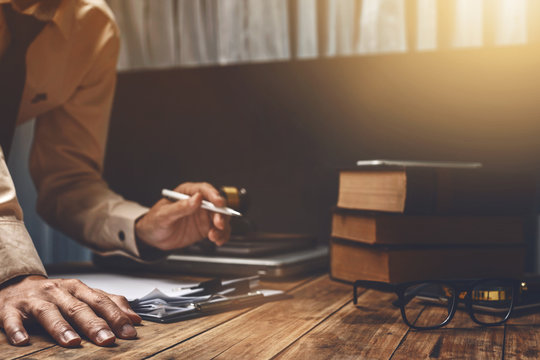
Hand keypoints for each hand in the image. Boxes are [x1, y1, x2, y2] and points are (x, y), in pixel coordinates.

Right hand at [0, 275, 140, 346]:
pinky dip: (17, 329)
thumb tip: (135, 319)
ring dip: (61, 327)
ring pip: (50, 312)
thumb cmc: (55, 295)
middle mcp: (59, 292)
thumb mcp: (83, 295)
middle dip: (95, 324)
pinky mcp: (10, 308)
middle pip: (79, 307)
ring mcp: (35, 299)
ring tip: (72, 342)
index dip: (116, 315)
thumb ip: (108, 304)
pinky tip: (23, 341)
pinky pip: (12, 320)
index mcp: (78, 288)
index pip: (101, 301)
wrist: (15, 285)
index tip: (129, 331)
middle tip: (108, 339)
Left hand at [135, 182, 230, 250]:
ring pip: (221, 218)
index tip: (219, 203)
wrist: (153, 238)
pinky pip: (219, 230)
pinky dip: (222, 235)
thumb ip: (181, 207)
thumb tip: (197, 198)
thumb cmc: (155, 221)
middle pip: (216, 205)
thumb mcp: (164, 215)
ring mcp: (203, 215)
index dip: (214, 195)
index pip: (204, 190)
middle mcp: (198, 203)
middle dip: (220, 214)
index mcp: (187, 193)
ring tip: (214, 236)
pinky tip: (218, 240)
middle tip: (218, 224)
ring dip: (222, 227)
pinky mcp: (205, 228)